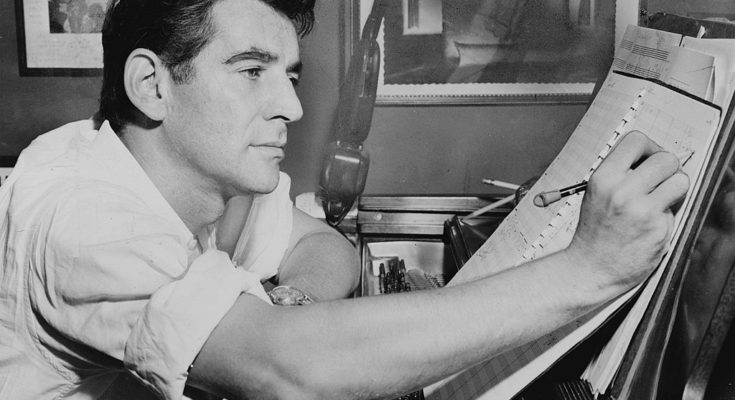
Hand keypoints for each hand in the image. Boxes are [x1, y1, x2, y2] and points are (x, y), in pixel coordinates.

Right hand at [567, 131, 689, 289]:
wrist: (591, 268)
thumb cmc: (595, 231)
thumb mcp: (596, 193)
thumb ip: (620, 173)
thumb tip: (654, 158)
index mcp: (603, 178)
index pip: (636, 140)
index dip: (650, 147)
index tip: (650, 159)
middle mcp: (622, 191)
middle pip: (666, 159)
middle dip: (668, 169)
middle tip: (659, 182)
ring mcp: (642, 211)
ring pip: (681, 181)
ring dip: (675, 189)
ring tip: (659, 200)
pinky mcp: (658, 229)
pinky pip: (676, 210)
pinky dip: (667, 216)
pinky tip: (650, 225)